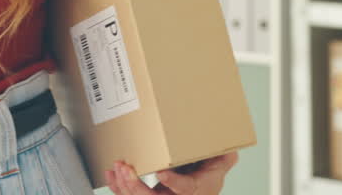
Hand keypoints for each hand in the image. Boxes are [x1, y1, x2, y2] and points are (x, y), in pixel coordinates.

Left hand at [104, 153, 237, 194]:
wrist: (201, 186)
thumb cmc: (208, 175)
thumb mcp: (219, 165)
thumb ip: (223, 158)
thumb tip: (230, 151)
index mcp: (197, 189)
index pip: (185, 189)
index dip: (173, 182)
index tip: (162, 172)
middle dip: (136, 186)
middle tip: (126, 168)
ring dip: (124, 186)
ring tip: (117, 168)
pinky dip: (118, 187)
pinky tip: (111, 174)